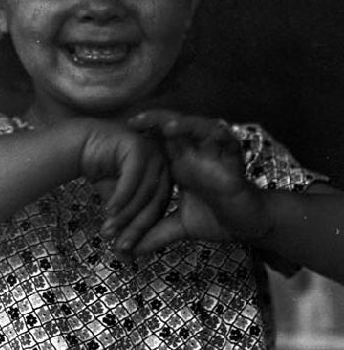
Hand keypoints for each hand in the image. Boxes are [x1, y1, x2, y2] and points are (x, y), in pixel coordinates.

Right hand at [79, 119, 171, 250]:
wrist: (84, 145)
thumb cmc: (103, 173)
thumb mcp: (119, 202)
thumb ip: (126, 223)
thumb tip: (125, 257)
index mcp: (165, 176)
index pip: (159, 209)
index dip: (143, 232)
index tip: (126, 251)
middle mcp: (163, 163)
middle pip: (154, 203)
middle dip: (134, 228)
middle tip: (119, 246)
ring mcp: (152, 152)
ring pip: (144, 193)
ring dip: (124, 216)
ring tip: (108, 230)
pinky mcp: (137, 146)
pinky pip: (132, 179)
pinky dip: (120, 198)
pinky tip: (108, 210)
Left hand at [127, 110, 269, 252]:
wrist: (250, 225)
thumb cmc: (218, 218)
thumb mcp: (181, 226)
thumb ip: (156, 234)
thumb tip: (130, 251)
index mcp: (180, 163)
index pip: (158, 141)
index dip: (142, 133)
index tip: (120, 132)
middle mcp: (195, 153)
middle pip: (173, 127)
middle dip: (154, 120)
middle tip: (133, 121)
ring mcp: (213, 153)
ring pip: (198, 127)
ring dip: (184, 125)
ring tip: (167, 128)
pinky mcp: (233, 158)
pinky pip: (226, 139)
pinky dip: (217, 135)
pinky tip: (211, 135)